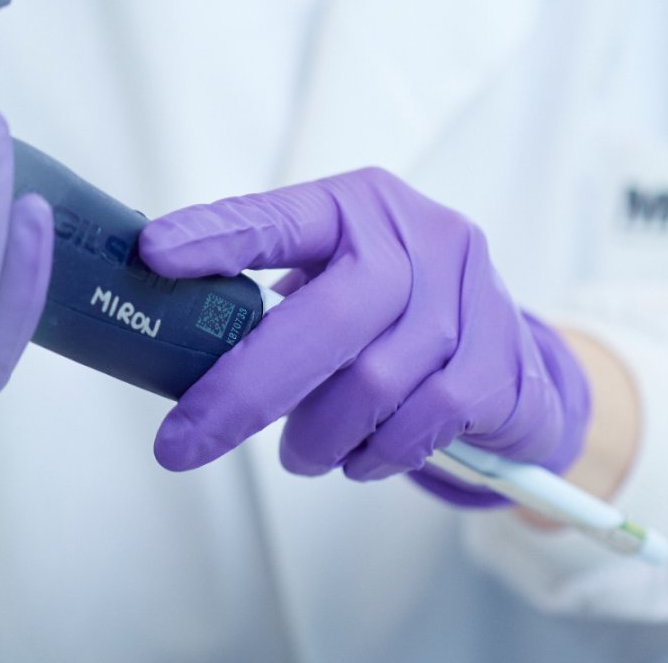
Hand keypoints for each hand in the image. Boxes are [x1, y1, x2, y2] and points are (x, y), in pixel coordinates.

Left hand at [139, 167, 589, 505]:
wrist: (514, 362)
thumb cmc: (396, 325)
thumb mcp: (336, 287)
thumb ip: (272, 308)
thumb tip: (177, 352)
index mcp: (358, 208)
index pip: (280, 219)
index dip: (217, 237)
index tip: (153, 254)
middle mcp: (418, 237)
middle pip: (325, 319)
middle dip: (244, 392)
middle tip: (184, 445)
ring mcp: (467, 293)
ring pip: (372, 383)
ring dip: (318, 437)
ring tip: (302, 454)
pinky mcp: (500, 355)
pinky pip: (424, 420)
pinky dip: (377, 454)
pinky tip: (361, 459)